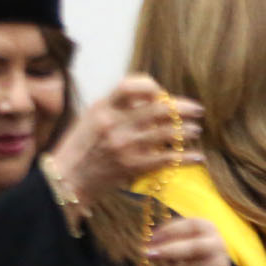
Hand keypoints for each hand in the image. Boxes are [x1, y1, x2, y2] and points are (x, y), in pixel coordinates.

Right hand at [47, 75, 203, 209]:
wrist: (67, 180)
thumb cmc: (82, 147)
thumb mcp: (92, 118)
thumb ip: (118, 107)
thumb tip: (153, 98)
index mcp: (103, 108)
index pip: (130, 86)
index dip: (150, 86)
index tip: (162, 94)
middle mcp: (114, 124)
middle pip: (158, 108)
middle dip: (184, 108)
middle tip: (198, 110)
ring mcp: (124, 145)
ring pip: (168, 132)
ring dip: (187, 131)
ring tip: (196, 131)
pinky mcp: (132, 166)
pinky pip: (168, 159)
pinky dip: (186, 158)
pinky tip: (197, 157)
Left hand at [148, 217, 235, 265]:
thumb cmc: (195, 260)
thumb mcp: (185, 243)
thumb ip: (169, 240)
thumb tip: (145, 243)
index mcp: (208, 228)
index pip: (190, 225)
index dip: (169, 231)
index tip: (150, 238)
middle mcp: (217, 244)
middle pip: (192, 248)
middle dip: (167, 251)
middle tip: (147, 255)